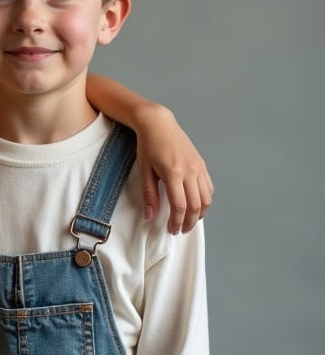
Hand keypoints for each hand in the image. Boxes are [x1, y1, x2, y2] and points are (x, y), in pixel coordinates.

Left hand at [133, 104, 212, 233]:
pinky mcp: (202, 164)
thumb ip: (149, 195)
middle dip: (190, 222)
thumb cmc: (148, 146)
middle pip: (196, 205)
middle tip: (181, 230)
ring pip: (206, 198)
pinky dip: (205, 200)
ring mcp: (198, 167)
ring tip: (189, 221)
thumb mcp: (145, 171)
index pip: (180, 205)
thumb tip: (150, 216)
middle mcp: (190, 170)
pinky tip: (196, 206)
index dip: (177, 221)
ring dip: (200, 214)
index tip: (172, 230)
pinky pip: (209, 187)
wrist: (159, 123)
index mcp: (173, 173)